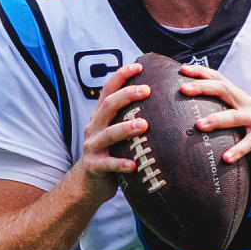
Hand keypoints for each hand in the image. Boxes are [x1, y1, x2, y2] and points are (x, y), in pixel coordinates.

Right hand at [66, 62, 150, 206]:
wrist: (87, 184)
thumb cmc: (110, 154)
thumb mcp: (115, 133)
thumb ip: (129, 119)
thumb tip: (163, 103)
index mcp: (100, 117)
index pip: (108, 90)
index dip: (121, 76)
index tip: (138, 66)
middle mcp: (94, 128)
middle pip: (108, 106)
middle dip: (126, 96)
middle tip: (147, 90)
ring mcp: (92, 147)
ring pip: (108, 134)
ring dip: (126, 128)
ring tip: (144, 125)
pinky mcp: (94, 166)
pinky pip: (108, 164)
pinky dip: (120, 164)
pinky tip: (133, 165)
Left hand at [178, 64, 250, 174]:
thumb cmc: (246, 131)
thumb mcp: (232, 116)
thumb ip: (214, 110)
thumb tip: (181, 111)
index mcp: (237, 96)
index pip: (218, 78)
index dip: (201, 72)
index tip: (182, 70)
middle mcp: (247, 103)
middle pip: (224, 89)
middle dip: (203, 87)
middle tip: (184, 89)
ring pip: (236, 116)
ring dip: (217, 120)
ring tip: (199, 125)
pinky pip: (250, 142)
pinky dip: (238, 150)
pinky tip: (226, 158)